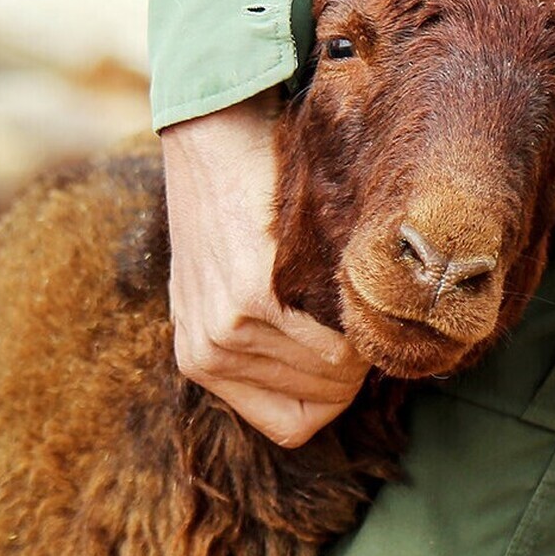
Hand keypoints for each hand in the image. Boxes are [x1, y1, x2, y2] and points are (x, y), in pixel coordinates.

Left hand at [161, 94, 370, 446]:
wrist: (211, 131)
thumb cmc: (233, 202)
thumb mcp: (226, 284)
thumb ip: (264, 338)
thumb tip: (340, 376)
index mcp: (198, 359)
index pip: (292, 424)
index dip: (334, 390)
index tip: (342, 341)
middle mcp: (206, 356)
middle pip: (322, 399)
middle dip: (352, 356)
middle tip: (349, 297)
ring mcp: (226, 333)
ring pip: (335, 377)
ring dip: (356, 332)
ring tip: (342, 278)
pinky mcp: (251, 301)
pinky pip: (335, 350)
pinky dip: (355, 319)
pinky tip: (343, 272)